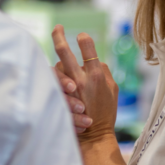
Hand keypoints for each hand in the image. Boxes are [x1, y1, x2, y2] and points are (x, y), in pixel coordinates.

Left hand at [51, 25, 118, 143]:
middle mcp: (79, 79)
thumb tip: (96, 60)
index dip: (84, 39)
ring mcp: (67, 89)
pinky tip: (56, 77)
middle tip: (57, 27)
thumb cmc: (105, 112)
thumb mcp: (112, 90)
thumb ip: (104, 72)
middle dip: (58, 36)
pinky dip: (56, 78)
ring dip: (60, 64)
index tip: (81, 36)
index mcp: (96, 75)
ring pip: (56, 66)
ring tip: (62, 68)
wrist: (94, 136)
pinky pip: (53, 81)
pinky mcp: (59, 97)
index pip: (87, 47)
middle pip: (63, 51)